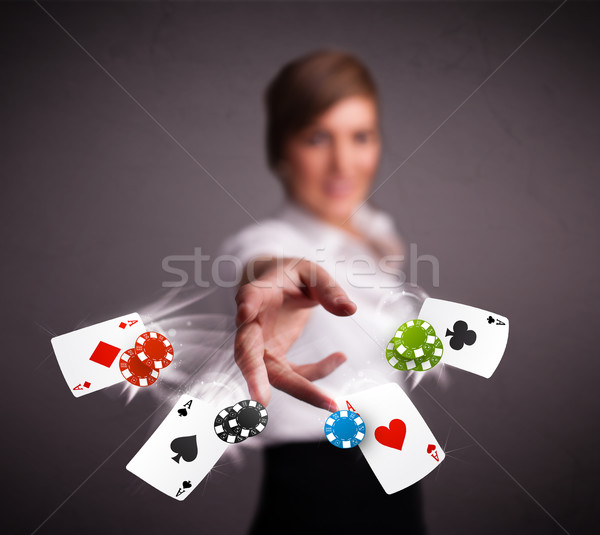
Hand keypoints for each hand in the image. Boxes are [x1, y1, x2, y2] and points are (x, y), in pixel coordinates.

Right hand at [234, 258, 355, 410]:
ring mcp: (260, 344)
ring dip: (297, 390)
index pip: (249, 296)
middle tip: (261, 400)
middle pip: (247, 350)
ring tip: (329, 402)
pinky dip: (316, 374)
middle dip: (254, 375)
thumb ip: (328, 289)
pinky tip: (340, 356)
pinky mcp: (272, 358)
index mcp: (259, 291)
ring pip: (270, 373)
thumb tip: (349, 310)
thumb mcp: (312, 273)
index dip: (246, 303)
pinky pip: (292, 374)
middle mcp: (252, 322)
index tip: (245, 311)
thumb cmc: (291, 276)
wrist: (275, 286)